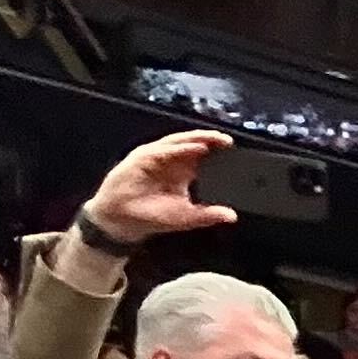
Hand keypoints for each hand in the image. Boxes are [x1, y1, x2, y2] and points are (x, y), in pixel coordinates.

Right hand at [77, 127, 237, 252]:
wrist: (122, 220)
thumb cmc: (151, 215)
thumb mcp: (186, 217)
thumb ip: (208, 215)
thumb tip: (232, 216)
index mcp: (182, 171)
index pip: (203, 157)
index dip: (217, 152)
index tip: (235, 153)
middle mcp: (171, 161)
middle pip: (193, 144)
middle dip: (210, 140)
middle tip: (227, 141)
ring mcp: (156, 157)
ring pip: (179, 142)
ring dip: (196, 139)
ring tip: (214, 139)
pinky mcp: (143, 157)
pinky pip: (163, 150)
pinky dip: (179, 149)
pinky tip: (193, 148)